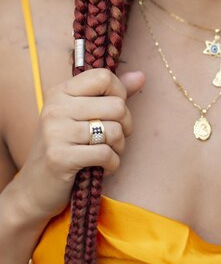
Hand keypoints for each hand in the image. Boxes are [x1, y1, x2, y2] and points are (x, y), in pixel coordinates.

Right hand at [16, 68, 144, 222]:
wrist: (34, 189)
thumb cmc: (65, 147)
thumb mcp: (83, 115)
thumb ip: (112, 94)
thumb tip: (141, 76)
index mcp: (61, 92)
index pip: (103, 76)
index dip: (119, 92)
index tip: (115, 110)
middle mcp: (56, 108)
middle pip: (116, 105)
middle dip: (126, 124)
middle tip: (115, 137)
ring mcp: (56, 132)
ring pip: (114, 130)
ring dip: (119, 146)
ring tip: (108, 152)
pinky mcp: (60, 157)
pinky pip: (106, 154)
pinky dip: (113, 163)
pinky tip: (103, 166)